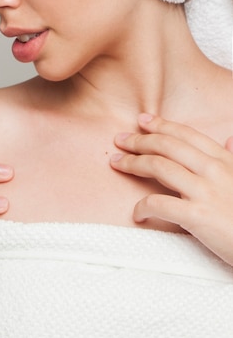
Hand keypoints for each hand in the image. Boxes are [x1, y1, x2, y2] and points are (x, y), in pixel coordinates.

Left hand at [110, 113, 232, 264]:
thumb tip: (230, 139)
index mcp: (226, 161)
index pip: (186, 135)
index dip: (161, 125)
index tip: (141, 120)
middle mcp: (215, 171)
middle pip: (167, 146)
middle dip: (139, 140)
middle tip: (119, 140)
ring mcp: (206, 192)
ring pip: (158, 166)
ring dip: (132, 163)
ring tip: (116, 164)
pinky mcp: (198, 217)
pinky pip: (159, 204)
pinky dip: (142, 206)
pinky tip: (136, 213)